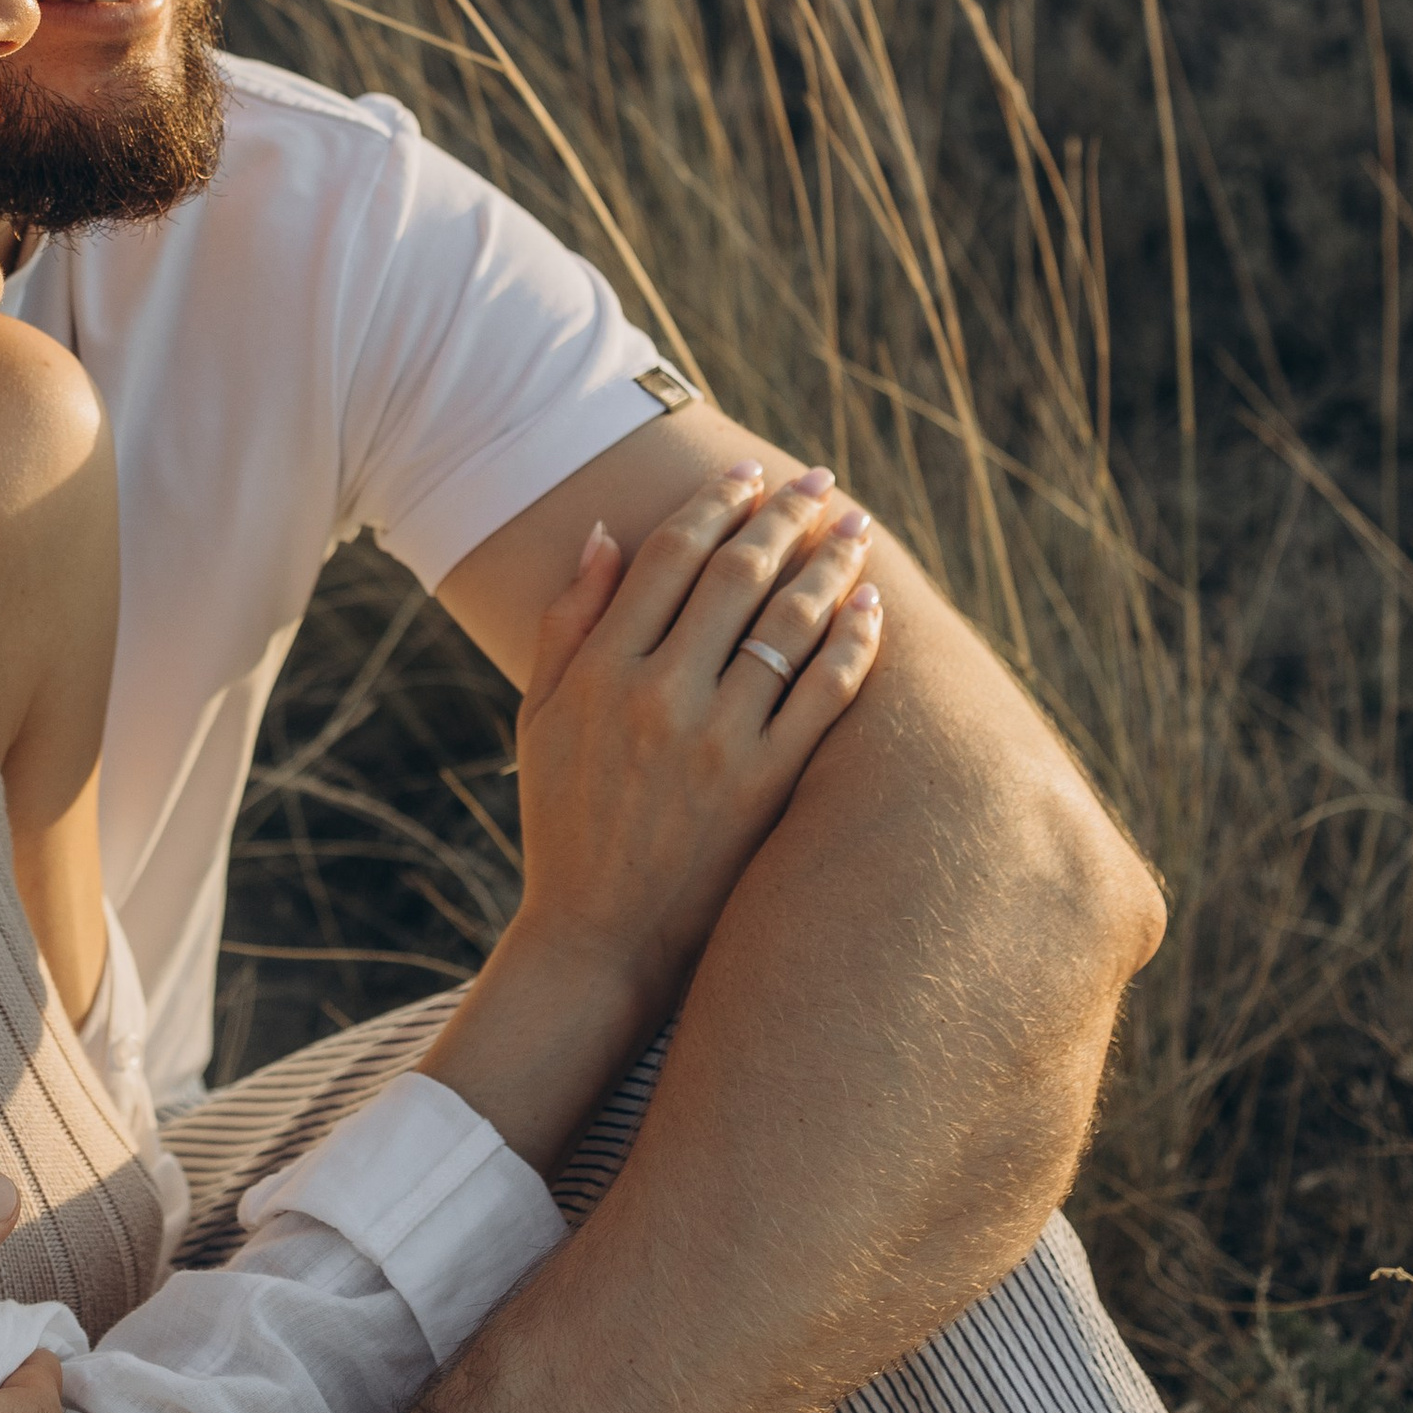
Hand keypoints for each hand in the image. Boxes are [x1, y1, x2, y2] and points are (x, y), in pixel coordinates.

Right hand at [512, 464, 881, 1028]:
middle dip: (784, 515)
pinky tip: (871, 609)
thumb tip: (607, 530)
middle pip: (737, 575)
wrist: (599, 940)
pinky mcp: (764, 786)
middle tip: (820, 483)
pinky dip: (852, 643)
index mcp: (601, 668)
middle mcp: (659, 694)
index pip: (669, 557)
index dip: (713, 503)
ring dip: (828, 565)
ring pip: (788, 624)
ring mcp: (717, 741)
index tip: (747, 473)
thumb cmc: (563, 822)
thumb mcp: (541, 713)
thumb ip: (568, 618)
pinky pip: (823, 696)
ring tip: (856, 530)